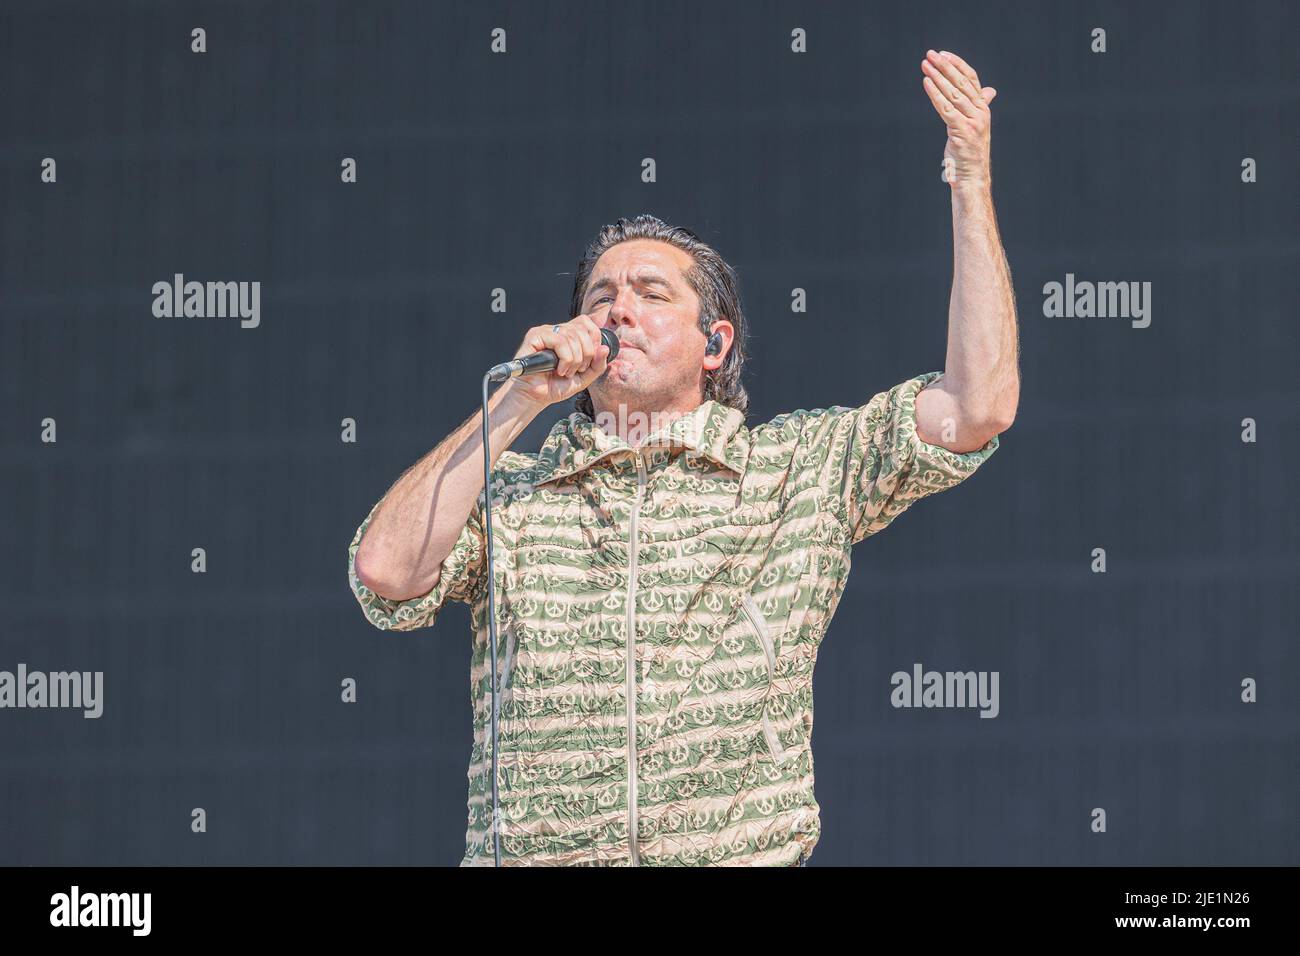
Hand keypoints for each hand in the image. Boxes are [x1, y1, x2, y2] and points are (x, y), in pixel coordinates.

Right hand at [499, 314, 610, 409]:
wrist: (535, 397)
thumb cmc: (555, 386)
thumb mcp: (584, 377)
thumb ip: (597, 364)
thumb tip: (605, 349)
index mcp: (568, 336)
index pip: (588, 324)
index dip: (594, 340)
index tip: (590, 360)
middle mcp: (557, 330)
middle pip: (582, 329)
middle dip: (586, 353)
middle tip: (578, 370)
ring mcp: (546, 332)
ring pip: (572, 336)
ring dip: (574, 359)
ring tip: (566, 372)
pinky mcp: (535, 336)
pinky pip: (559, 340)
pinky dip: (564, 358)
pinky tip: (558, 369)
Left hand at [921, 49, 996, 188]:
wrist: (972, 176)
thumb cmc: (969, 152)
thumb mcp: (975, 125)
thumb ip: (979, 106)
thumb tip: (989, 91)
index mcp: (983, 108)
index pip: (971, 79)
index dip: (957, 65)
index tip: (943, 54)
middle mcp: (981, 112)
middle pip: (961, 83)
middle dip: (945, 67)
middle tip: (930, 54)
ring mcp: (973, 122)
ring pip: (953, 94)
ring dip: (937, 77)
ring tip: (925, 65)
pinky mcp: (962, 131)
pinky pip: (946, 108)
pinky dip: (935, 94)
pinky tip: (926, 83)